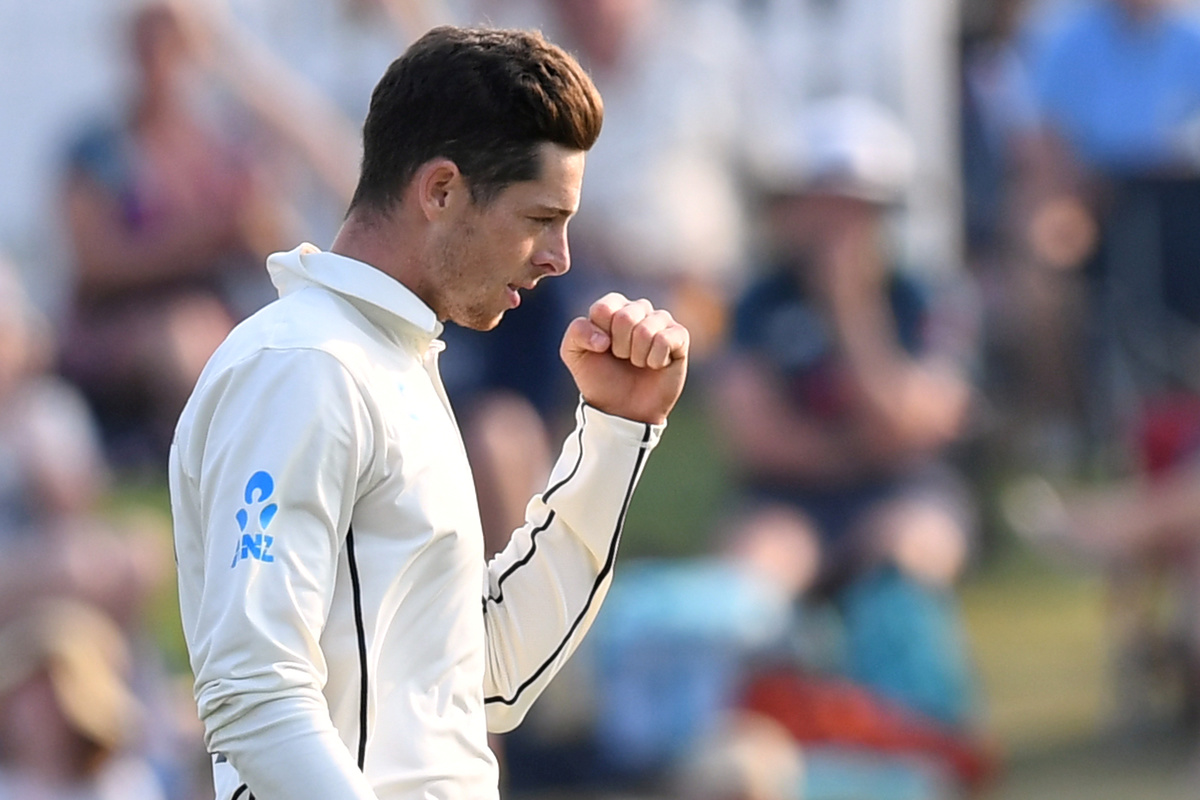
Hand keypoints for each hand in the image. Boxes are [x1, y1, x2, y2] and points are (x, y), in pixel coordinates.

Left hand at [560, 293, 688, 424]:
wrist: (622, 409)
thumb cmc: (599, 378)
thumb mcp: (574, 354)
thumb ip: (577, 332)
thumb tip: (604, 339)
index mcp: (613, 308)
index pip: (605, 308)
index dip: (600, 334)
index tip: (601, 349)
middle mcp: (638, 309)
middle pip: (626, 317)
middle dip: (620, 346)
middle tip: (621, 358)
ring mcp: (661, 322)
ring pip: (646, 329)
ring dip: (637, 355)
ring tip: (637, 363)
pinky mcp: (679, 337)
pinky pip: (666, 339)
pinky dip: (655, 359)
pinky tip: (655, 365)